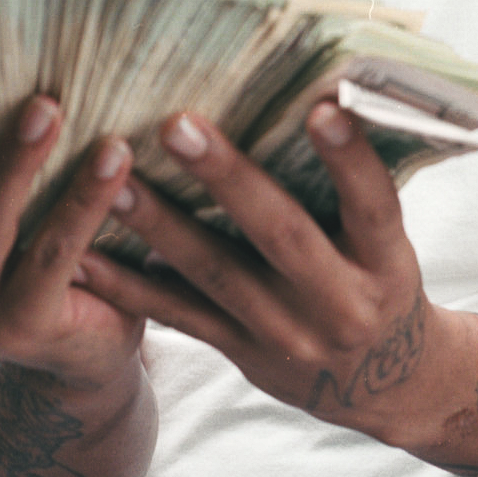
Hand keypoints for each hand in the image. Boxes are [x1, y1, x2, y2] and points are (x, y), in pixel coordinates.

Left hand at [76, 101, 470, 438]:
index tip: (320, 105)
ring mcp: (288, 335)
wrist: (387, 384)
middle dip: (229, 180)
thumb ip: (355, 189)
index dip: (349, 159)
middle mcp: (341, 304)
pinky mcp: (242, 354)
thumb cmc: (381, 280)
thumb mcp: (393, 242)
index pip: (374, 205)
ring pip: (218, 276)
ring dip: (161, 228)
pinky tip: (84, 256)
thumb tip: (319, 93)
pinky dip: (130, 287)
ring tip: (115, 184)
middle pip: (283, 237)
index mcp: (387, 264)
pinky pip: (180, 317)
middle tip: (177, 125)